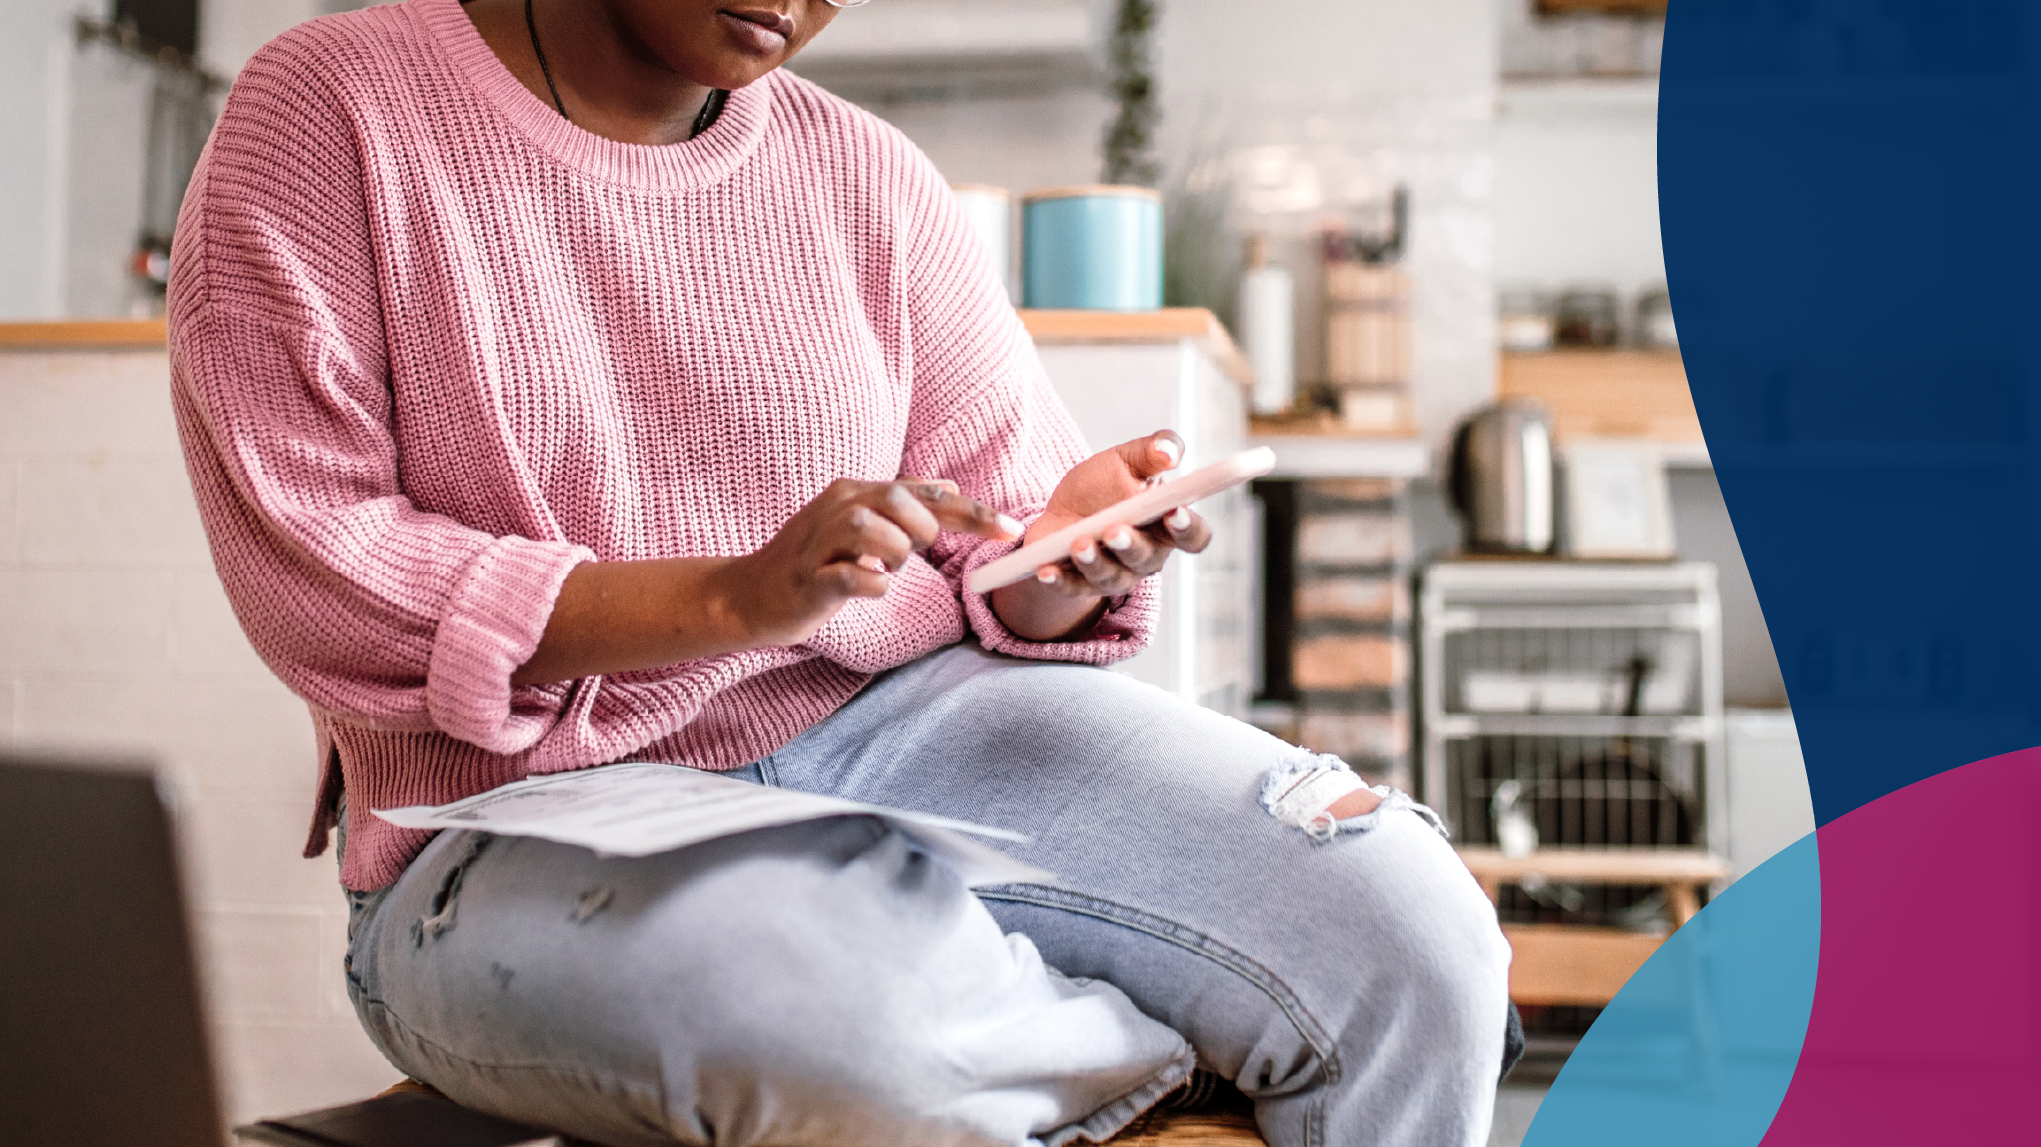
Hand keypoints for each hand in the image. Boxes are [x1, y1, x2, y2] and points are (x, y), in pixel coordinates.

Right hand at [513, 478, 1016, 686]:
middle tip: (919, 552)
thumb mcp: (859, 527)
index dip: (972, 512)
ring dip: (894, 555)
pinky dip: (870, 584)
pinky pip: (848, 577)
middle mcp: (836, 508)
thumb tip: (950, 487)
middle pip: (897, 501)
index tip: (1012, 532)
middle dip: (924, 528)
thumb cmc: (813, 562)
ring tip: (886, 569)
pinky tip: (871, 588)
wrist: (750, 595)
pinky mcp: (808, 580)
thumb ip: (902, 508)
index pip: (924, 493)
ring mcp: (819, 544)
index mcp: (854, 493)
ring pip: (872, 533)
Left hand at [1026, 430, 1213, 597]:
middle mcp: (1146, 556)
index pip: (1194, 536)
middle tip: (1114, 530)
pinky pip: (1072, 588)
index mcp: (1166, 526)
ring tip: (1079, 543)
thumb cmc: (1104, 486)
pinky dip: (1059, 581)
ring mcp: (1115, 574)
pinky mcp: (1080, 584)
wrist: (1063, 511)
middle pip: (1147, 559)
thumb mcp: (1126, 460)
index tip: (1174, 510)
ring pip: (1111, 576)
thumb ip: (1153, 450)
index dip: (1188, 528)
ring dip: (1095, 562)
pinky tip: (1045, 571)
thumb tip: (1169, 452)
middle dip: (1130, 545)